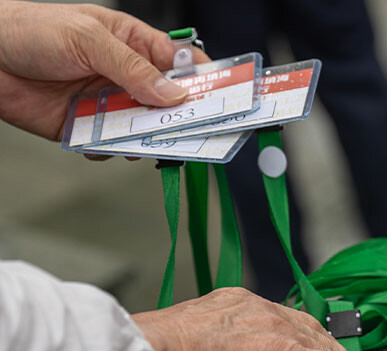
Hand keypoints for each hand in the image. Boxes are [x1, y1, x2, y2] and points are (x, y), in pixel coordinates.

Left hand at [0, 1, 206, 139]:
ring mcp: (109, 104)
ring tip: (145, 143)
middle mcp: (126, 77)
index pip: (183, 64)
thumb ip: (133, 69)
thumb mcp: (89, 40)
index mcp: (133, 44)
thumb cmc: (30, 30)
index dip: (206, 82)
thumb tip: (173, 93)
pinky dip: (112, 152)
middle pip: (170, 104)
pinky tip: (101, 144)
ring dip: (147, 140)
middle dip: (183, 119)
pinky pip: (113, 148)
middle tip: (194, 132)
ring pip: (144, 130)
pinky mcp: (88, 129)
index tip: (226, 99)